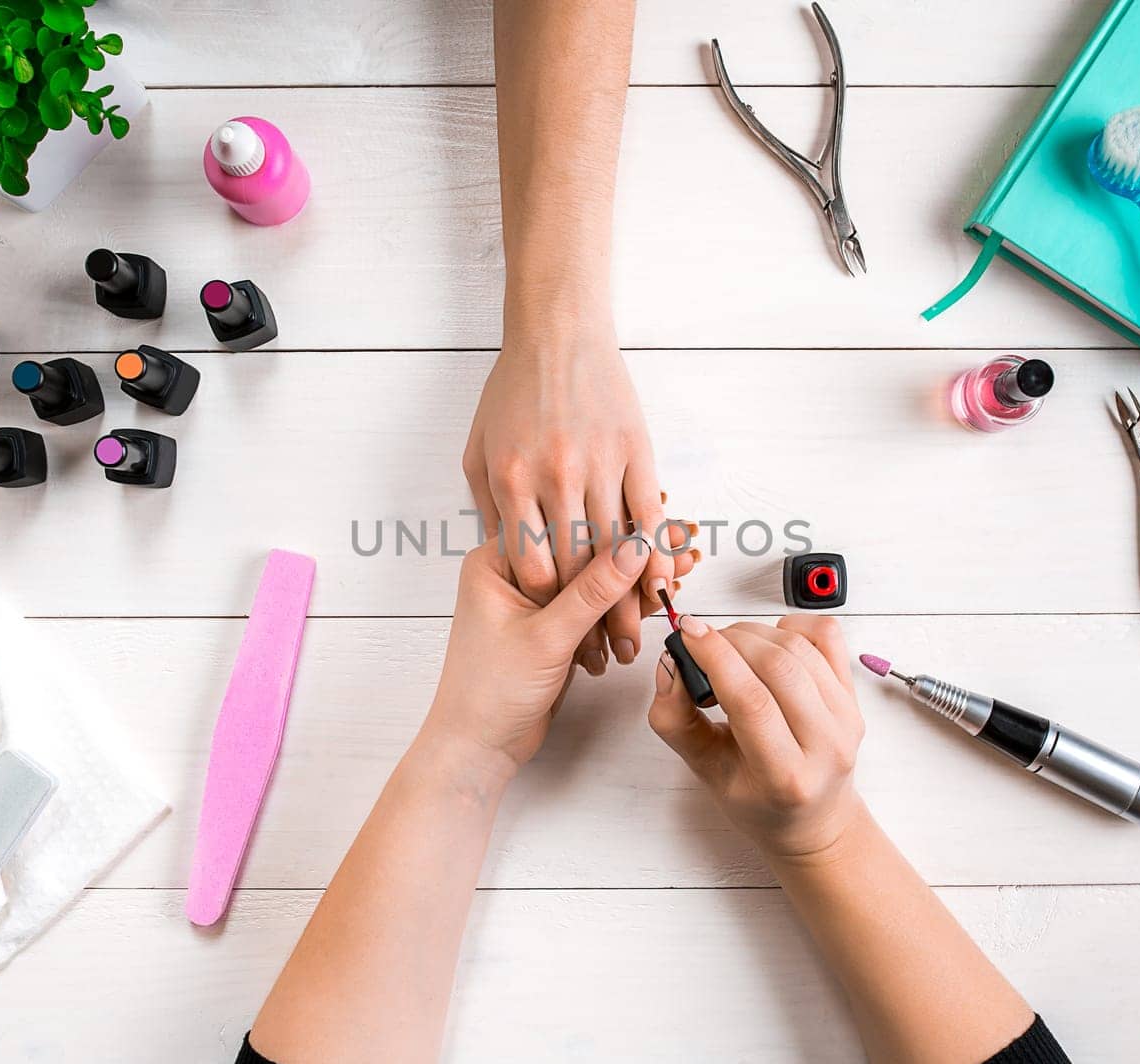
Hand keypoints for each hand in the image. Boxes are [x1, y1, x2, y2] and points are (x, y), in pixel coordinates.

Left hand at [424, 537, 658, 781]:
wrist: (479, 746)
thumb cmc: (489, 693)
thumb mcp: (547, 637)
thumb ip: (593, 591)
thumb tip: (636, 547)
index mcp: (496, 562)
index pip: (561, 527)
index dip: (614, 523)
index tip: (658, 522)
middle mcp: (514, 574)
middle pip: (583, 551)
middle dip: (635, 551)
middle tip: (682, 540)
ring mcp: (534, 600)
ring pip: (593, 581)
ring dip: (635, 579)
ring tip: (683, 563)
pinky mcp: (551, 625)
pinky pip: (592, 607)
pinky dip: (623, 607)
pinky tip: (658, 594)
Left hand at [463, 316, 676, 675]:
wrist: (555, 330)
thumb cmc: (512, 390)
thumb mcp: (478, 452)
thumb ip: (490, 508)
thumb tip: (503, 560)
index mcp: (509, 482)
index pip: (532, 569)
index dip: (550, 612)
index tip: (561, 640)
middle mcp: (552, 477)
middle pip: (574, 570)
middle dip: (589, 622)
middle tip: (602, 657)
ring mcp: (596, 464)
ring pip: (614, 551)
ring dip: (626, 601)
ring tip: (631, 639)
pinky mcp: (633, 452)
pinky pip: (648, 516)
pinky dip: (655, 554)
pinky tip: (660, 586)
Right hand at [647, 615, 866, 860]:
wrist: (813, 818)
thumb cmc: (761, 801)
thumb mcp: (706, 773)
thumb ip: (676, 721)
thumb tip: (670, 665)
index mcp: (785, 777)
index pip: (751, 701)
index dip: (715, 657)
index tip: (688, 633)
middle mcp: (825, 746)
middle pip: (778, 667)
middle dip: (731, 640)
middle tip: (704, 644)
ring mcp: (845, 718)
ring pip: (800, 647)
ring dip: (755, 633)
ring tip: (730, 647)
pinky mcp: (853, 696)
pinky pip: (828, 638)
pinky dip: (794, 627)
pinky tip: (772, 641)